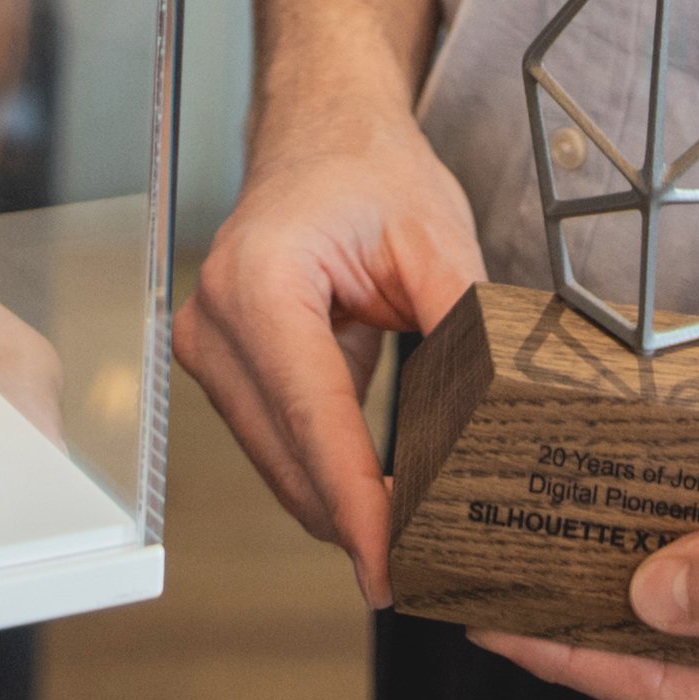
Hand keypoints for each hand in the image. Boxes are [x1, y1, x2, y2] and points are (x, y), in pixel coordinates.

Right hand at [174, 98, 484, 604]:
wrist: (321, 130)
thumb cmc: (369, 169)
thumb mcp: (437, 241)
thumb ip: (461, 334)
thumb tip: (489, 432)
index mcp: (262, 285)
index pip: (314, 425)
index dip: (359, 509)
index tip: (393, 569)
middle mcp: (216, 323)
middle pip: (289, 463)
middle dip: (358, 523)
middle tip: (431, 568)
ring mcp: (209, 348)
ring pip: (280, 466)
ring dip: (342, 505)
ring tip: (417, 538)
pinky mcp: (222, 367)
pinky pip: (278, 444)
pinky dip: (328, 474)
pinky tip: (382, 497)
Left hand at [475, 384, 698, 699]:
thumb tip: (644, 598)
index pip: (665, 697)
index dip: (564, 654)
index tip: (478, 618)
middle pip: (671, 671)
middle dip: (582, 623)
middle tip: (486, 573)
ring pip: (692, 628)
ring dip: (621, 584)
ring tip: (528, 542)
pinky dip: (675, 553)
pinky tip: (618, 512)